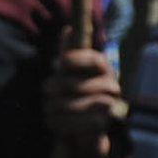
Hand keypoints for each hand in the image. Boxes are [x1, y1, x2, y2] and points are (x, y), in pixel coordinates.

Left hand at [43, 43, 126, 157]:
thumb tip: (68, 29)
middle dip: (52, 89)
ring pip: (70, 105)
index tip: (62, 62)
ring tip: (48, 108)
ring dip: (52, 108)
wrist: (83, 128)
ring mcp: (109, 106)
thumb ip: (69, 53)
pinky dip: (58, 123)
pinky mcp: (102, 125)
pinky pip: (73, 123)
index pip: (94, 59)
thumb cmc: (74, 93)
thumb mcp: (69, 72)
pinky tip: (53, 121)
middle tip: (45, 91)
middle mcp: (111, 86)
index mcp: (103, 70)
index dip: (78, 59)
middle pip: (74, 85)